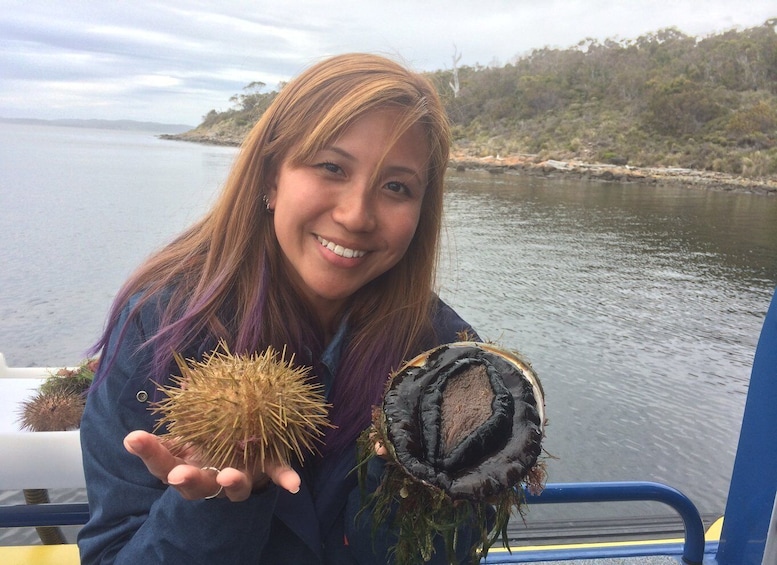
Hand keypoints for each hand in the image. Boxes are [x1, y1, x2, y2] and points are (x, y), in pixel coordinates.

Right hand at [123, 430, 300, 501]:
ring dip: (232, 482)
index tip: (133, 437)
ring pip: (233, 487)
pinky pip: (276, 475)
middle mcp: (210, 478)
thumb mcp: (192, 426)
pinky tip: (293, 485)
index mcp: (187, 465)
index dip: (148, 452)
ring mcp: (239, 478)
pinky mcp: (266, 472)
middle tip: (178, 474)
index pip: (161, 463)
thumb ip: (182, 413)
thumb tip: (174, 390)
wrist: (247, 455)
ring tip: (229, 475)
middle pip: (193, 486)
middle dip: (186, 479)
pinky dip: (284, 479)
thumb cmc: (210, 437)